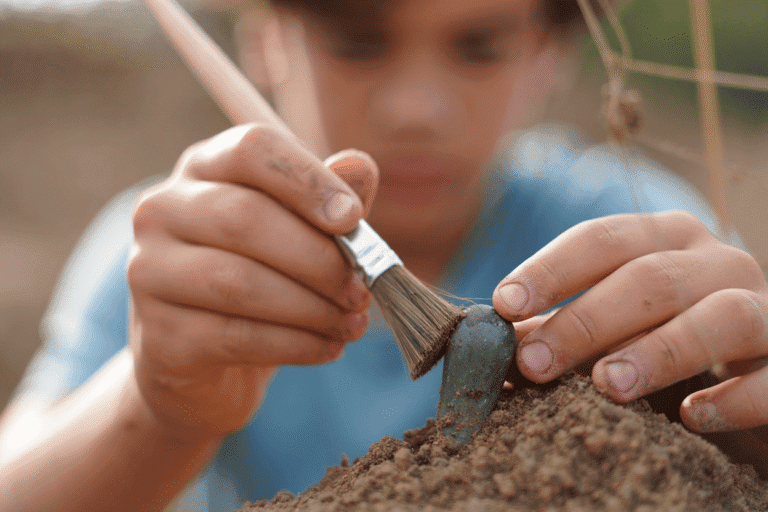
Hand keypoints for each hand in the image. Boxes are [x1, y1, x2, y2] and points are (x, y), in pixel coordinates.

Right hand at [128, 124, 377, 436]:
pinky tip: (329, 347)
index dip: (308, 179)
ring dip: (312, 307)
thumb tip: (360, 166)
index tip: (354, 218)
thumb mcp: (300, 232)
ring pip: (239, 282)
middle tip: (364, 288)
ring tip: (353, 322)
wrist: (204, 361)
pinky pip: (236, 336)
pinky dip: (296, 344)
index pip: (251, 149)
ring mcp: (149, 271)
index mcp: (203, 168)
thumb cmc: (262, 278)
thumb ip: (329, 200)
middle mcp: (163, 209)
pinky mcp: (157, 334)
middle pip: (245, 217)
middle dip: (319, 258)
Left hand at [492, 211, 767, 434]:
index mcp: (663, 239)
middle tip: (535, 363)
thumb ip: (560, 328)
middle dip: (586, 320)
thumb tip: (493, 349)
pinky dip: (735, 395)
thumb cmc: (663, 335)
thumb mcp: (611, 325)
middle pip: (648, 277)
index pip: (599, 238)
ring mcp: (764, 304)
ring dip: (659, 350)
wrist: (754, 360)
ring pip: (719, 314)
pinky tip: (692, 416)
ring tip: (606, 386)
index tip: (504, 304)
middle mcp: (716, 260)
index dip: (549, 269)